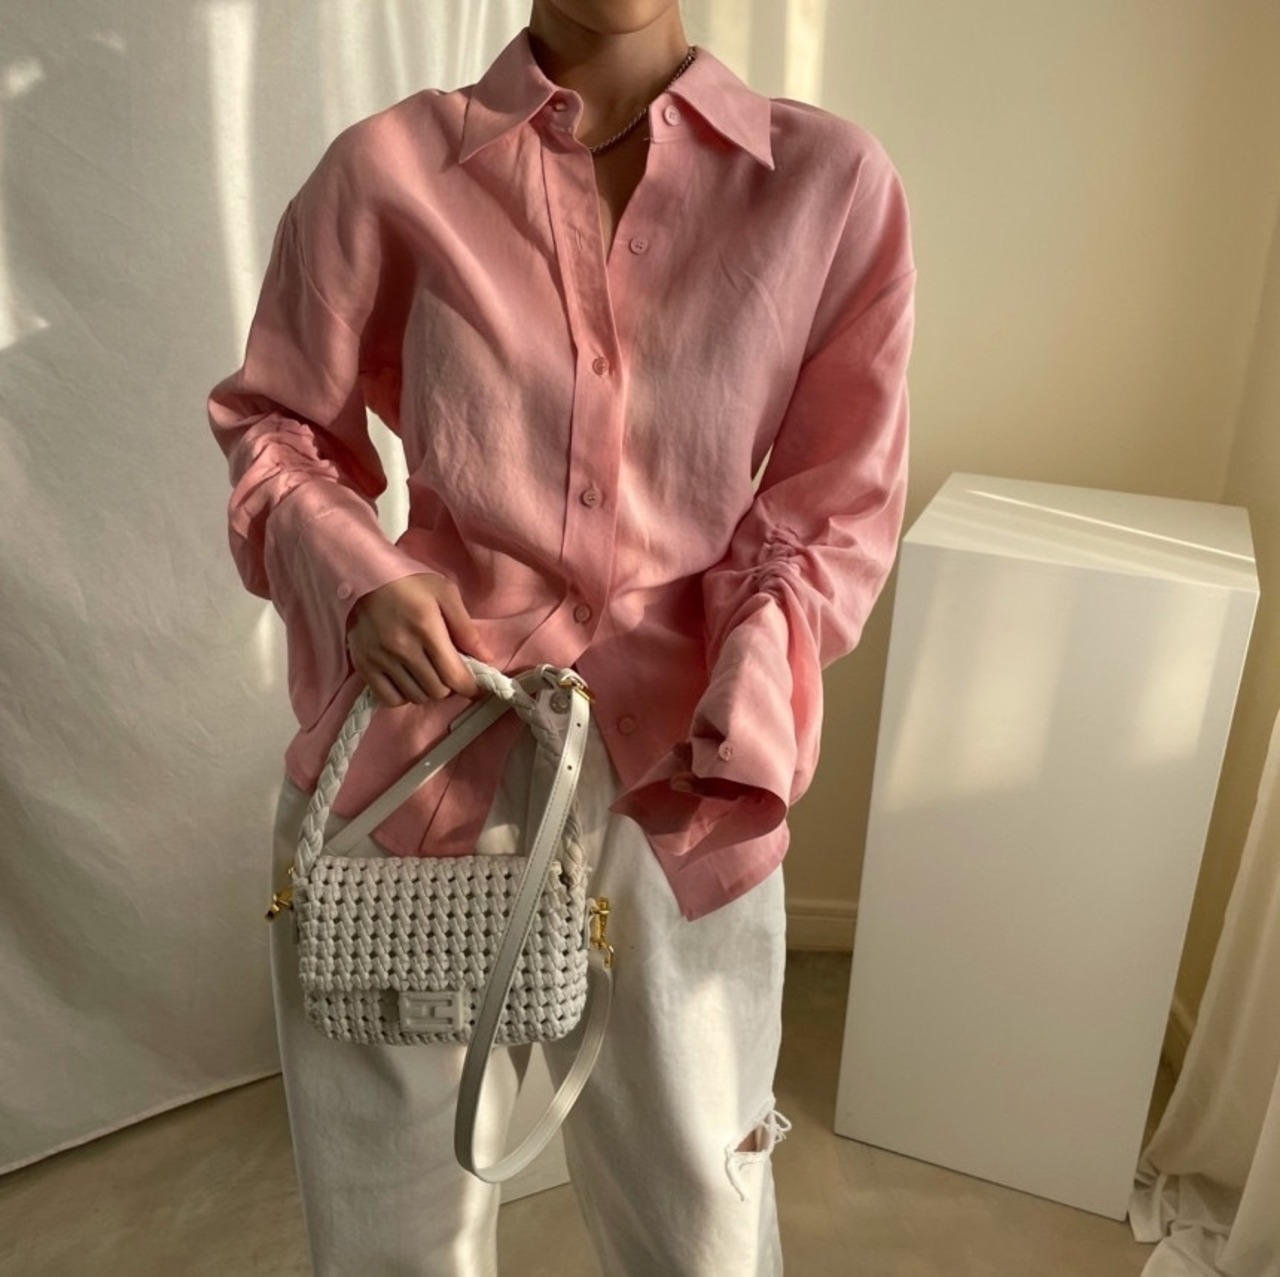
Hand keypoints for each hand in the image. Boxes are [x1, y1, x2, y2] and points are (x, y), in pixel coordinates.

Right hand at [345, 573, 486, 706]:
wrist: (362, 575)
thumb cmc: (409, 582)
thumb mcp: (445, 594)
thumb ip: (466, 628)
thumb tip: (486, 659)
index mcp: (427, 629)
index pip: (454, 676)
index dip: (469, 687)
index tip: (473, 684)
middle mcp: (402, 648)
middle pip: (437, 690)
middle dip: (449, 686)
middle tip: (448, 672)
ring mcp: (381, 659)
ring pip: (415, 697)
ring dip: (428, 691)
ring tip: (428, 673)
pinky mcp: (364, 665)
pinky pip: (390, 699)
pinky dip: (403, 696)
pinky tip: (407, 680)